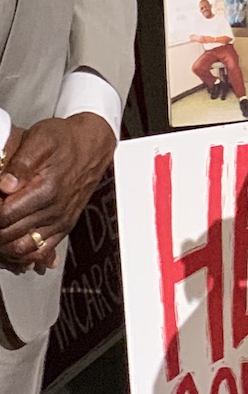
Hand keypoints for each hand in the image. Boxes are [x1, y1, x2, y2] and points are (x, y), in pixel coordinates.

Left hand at [0, 116, 114, 272]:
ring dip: (5, 245)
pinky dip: (23, 254)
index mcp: (46, 190)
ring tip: (0, 228)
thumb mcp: (40, 139)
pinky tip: (12, 243)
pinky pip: (40, 252)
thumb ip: (20, 163)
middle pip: (9, 235)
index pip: (3, 216)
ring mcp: (60, 221)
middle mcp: (55, 210)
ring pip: (23, 249)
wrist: (93, 145)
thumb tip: (5, 185)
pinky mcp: (64, 226)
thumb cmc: (66, 141)